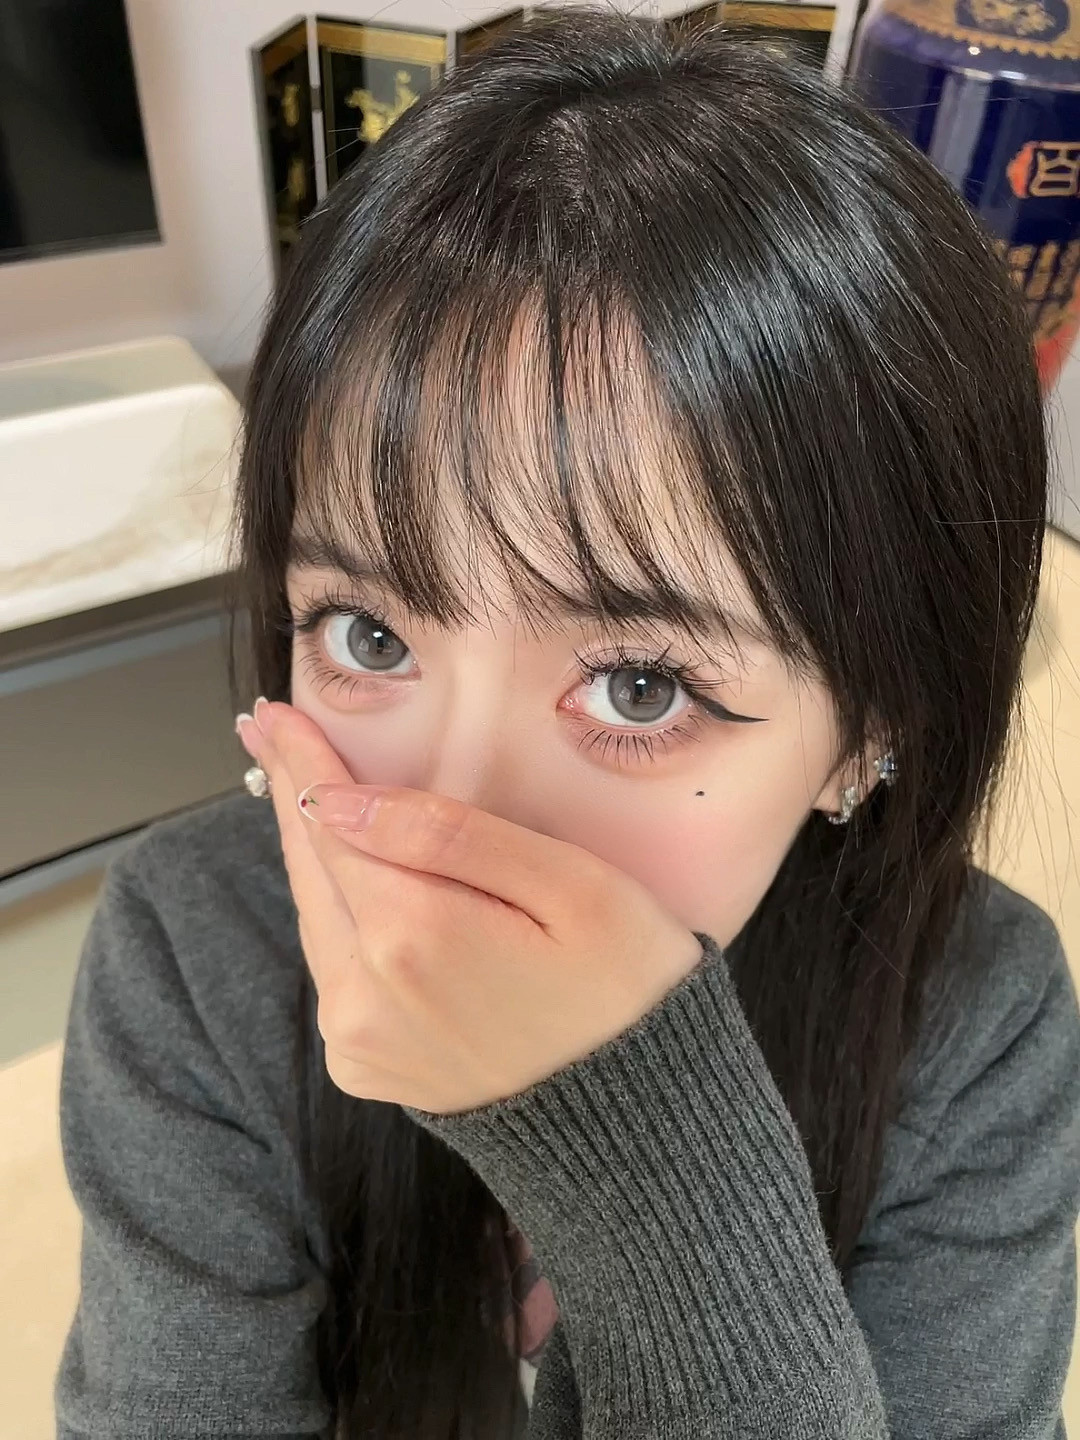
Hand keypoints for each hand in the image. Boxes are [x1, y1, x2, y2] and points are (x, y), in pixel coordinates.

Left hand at [237, 700, 703, 1115]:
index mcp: (413, 934)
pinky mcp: (365, 1065)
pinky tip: (355, 884)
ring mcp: (357, 1037)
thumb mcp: (571, 886)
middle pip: (312, 868)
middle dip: (293, 795)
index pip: (331, 823)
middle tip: (268, 735)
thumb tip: (339, 801)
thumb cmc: (625, 986)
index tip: (272, 717)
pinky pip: (334, 968)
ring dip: (315, 854)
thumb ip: (450, 836)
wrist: (634, 1116)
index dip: (302, 762)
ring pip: (317, 917)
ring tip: (305, 792)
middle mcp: (364, 992)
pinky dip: (337, 916)